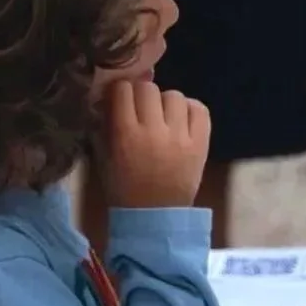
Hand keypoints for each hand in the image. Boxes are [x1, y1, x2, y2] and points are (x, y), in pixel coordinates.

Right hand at [104, 81, 209, 210]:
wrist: (155, 217)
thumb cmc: (124, 187)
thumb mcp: (104, 155)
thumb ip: (105, 123)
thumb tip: (111, 93)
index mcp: (126, 134)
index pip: (123, 89)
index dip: (120, 91)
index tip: (120, 99)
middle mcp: (154, 132)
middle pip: (149, 88)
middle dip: (142, 95)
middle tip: (141, 110)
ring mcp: (181, 138)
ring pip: (175, 96)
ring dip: (166, 103)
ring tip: (163, 117)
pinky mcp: (201, 144)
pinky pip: (200, 110)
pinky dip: (191, 109)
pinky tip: (182, 120)